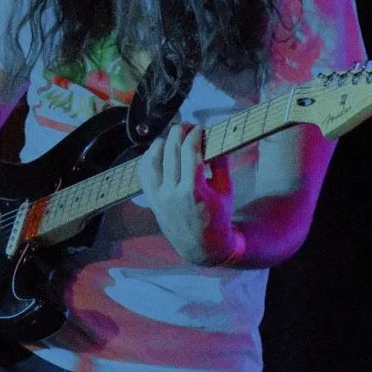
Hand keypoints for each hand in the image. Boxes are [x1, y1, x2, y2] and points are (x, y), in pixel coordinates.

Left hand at [138, 124, 239, 264]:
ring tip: (172, 135)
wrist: (201, 246)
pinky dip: (148, 157)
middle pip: (171, 152)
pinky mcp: (152, 200)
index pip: (190, 153)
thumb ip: (222, 164)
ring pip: (152, 160)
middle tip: (187, 125)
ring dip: (161, 142)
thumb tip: (216, 139)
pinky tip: (157, 149)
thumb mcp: (227, 191)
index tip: (200, 128)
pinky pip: (144, 173)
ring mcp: (159, 197)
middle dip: (179, 133)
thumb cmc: (218, 218)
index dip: (194, 135)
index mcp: (194, 191)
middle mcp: (172, 193)